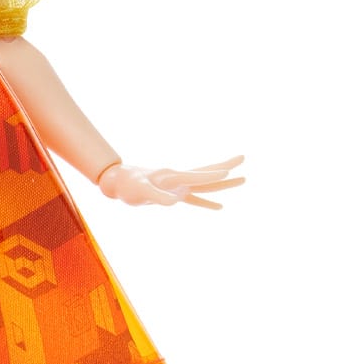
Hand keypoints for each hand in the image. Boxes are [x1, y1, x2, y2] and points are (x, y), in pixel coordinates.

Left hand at [97, 155, 244, 210]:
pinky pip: (195, 198)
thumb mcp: (140, 192)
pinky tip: (220, 207)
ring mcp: (178, 186)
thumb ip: (158, 196)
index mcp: (172, 176)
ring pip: (205, 184)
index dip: (211, 175)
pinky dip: (207, 202)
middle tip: (243, 157)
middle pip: (206, 173)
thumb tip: (176, 201)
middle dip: (225, 167)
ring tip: (243, 178)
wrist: (119, 182)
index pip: (196, 176)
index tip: (227, 172)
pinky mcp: (174, 193)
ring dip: (223, 182)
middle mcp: (178, 179)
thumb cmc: (128, 185)